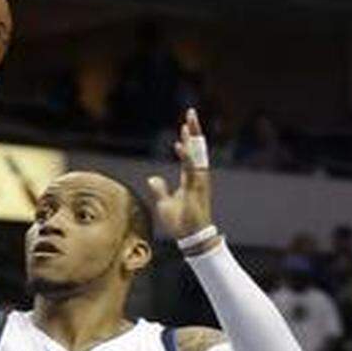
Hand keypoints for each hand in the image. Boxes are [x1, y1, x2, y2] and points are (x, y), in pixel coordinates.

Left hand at [147, 109, 215, 241]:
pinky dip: (186, 156)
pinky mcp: (197, 188)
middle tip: (191, 113)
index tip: (184, 126)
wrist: (190, 237)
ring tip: (188, 122)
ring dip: (192, 138)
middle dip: (194, 130)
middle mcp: (197, 176)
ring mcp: (199, 181)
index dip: (187, 140)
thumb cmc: (180, 222)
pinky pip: (191, 168)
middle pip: (197, 148)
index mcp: (190, 178)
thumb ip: (159, 189)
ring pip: (197, 154)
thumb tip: (152, 178)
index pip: (190, 154)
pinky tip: (179, 144)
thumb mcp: (164, 204)